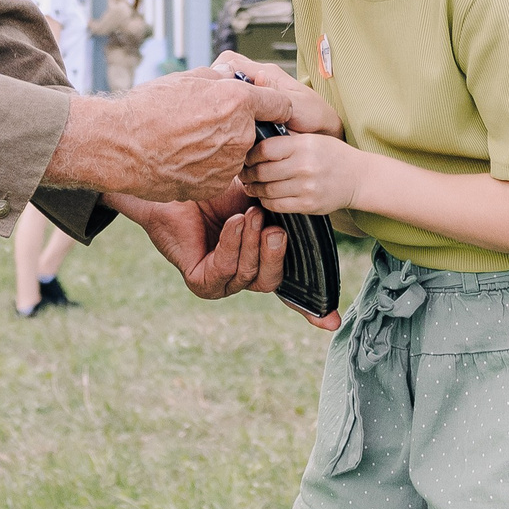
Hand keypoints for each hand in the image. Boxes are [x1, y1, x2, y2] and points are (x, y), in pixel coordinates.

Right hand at [44, 69, 292, 202]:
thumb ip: (219, 78)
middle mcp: (240, 136)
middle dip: (240, 125)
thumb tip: (233, 76)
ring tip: (189, 140)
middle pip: (256, 130)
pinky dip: (209, 167)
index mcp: (238, 102)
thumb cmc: (148, 109)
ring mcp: (229, 165)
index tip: (263, 105)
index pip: (280, 104)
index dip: (270, 103)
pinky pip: (221, 172)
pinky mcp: (215, 186)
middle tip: (208, 121)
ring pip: (238, 153)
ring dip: (223, 147)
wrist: (120, 147)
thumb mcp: (186, 78)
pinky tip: (183, 158)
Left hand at [109, 186, 341, 330]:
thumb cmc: (215, 190)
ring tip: (250, 213)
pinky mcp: (200, 283)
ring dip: (252, 242)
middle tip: (275, 228)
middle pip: (272, 281)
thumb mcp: (259, 200)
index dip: (311, 310)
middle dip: (276, 255)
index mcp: (258, 262)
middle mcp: (241, 277)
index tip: (333, 324)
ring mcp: (220, 284)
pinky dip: (233, 243)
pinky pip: (225, 268)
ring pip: (250, 274)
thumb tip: (310, 209)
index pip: (289, 292)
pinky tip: (235, 221)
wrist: (175, 184)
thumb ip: (281, 213)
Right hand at [211, 52, 342, 137]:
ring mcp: (251, 101)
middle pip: (222, 79)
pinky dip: (227, 123)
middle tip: (215, 112)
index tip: (213, 91)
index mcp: (266, 75)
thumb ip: (277, 94)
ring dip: (220, 109)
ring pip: (224, 98)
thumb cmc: (317, 117)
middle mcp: (255, 85)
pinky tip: (228, 135)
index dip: (217, 73)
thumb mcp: (298, 104)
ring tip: (220, 125)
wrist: (323, 137)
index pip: (230, 62)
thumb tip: (259, 78)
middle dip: (214, 93)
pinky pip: (231, 115)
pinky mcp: (249, 118)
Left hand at [242, 129, 368, 214]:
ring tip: (249, 185)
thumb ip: (285, 140)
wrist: (357, 178)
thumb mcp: (311, 138)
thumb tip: (253, 140)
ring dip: (253, 189)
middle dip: (247, 173)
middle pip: (262, 171)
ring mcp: (306, 187)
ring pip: (266, 190)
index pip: (264, 149)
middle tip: (242, 173)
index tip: (245, 157)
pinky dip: (265, 201)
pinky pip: (276, 205)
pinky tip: (264, 195)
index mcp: (303, 145)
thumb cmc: (331, 154)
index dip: (250, 154)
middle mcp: (304, 166)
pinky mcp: (308, 205)